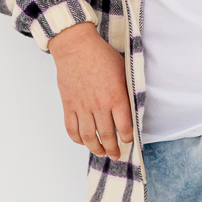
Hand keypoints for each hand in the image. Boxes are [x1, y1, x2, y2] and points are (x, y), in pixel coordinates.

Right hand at [50, 22, 133, 157]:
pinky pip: (72, 128)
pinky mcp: (69, 105)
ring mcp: (82, 107)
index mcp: (116, 97)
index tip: (128, 141)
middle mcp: (99, 105)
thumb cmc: (102, 56)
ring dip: (96, 148)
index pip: (124, 127)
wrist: (76, 47)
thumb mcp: (123, 71)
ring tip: (101, 153)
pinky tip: (83, 141)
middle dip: (113, 149)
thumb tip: (133, 106)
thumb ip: (127, 90)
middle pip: (107, 136)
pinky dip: (77, 139)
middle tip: (116, 155)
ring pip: (89, 136)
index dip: (127, 138)